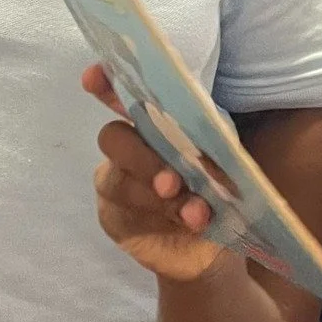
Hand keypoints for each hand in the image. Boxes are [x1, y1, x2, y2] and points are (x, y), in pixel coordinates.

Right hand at [86, 66, 223, 280]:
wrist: (215, 245)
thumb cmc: (219, 190)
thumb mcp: (227, 162)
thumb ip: (213, 145)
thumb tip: (201, 147)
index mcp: (156, 124)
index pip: (123, 96)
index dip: (106, 84)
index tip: (94, 76)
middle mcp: (130, 147)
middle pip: (114, 138)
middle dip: (142, 158)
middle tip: (172, 182)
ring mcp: (116, 183)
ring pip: (117, 179)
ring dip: (156, 195)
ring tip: (196, 212)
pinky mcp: (114, 218)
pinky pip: (121, 212)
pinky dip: (157, 218)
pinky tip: (187, 222)